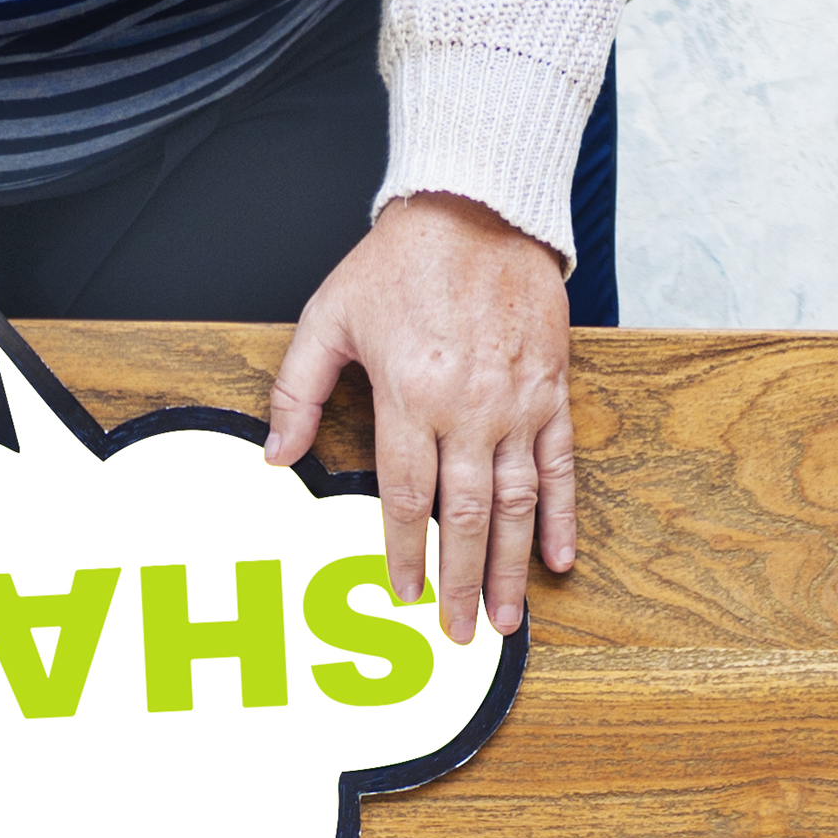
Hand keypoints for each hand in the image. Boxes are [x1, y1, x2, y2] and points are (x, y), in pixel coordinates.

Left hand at [260, 193, 577, 640]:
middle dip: (463, 582)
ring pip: (516, 502)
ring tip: (508, 619)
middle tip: (461, 633)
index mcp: (411, 393)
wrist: (478, 205)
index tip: (404, 595)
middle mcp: (468, 407)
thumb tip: (276, 457)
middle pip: (465, 515)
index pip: (407, 496)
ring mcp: (516, 401)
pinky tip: (559, 558)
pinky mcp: (551, 388)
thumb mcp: (330, 317)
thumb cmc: (401, 260)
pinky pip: (559, 463)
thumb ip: (298, 391)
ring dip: (513, 567)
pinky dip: (560, 514)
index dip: (405, 553)